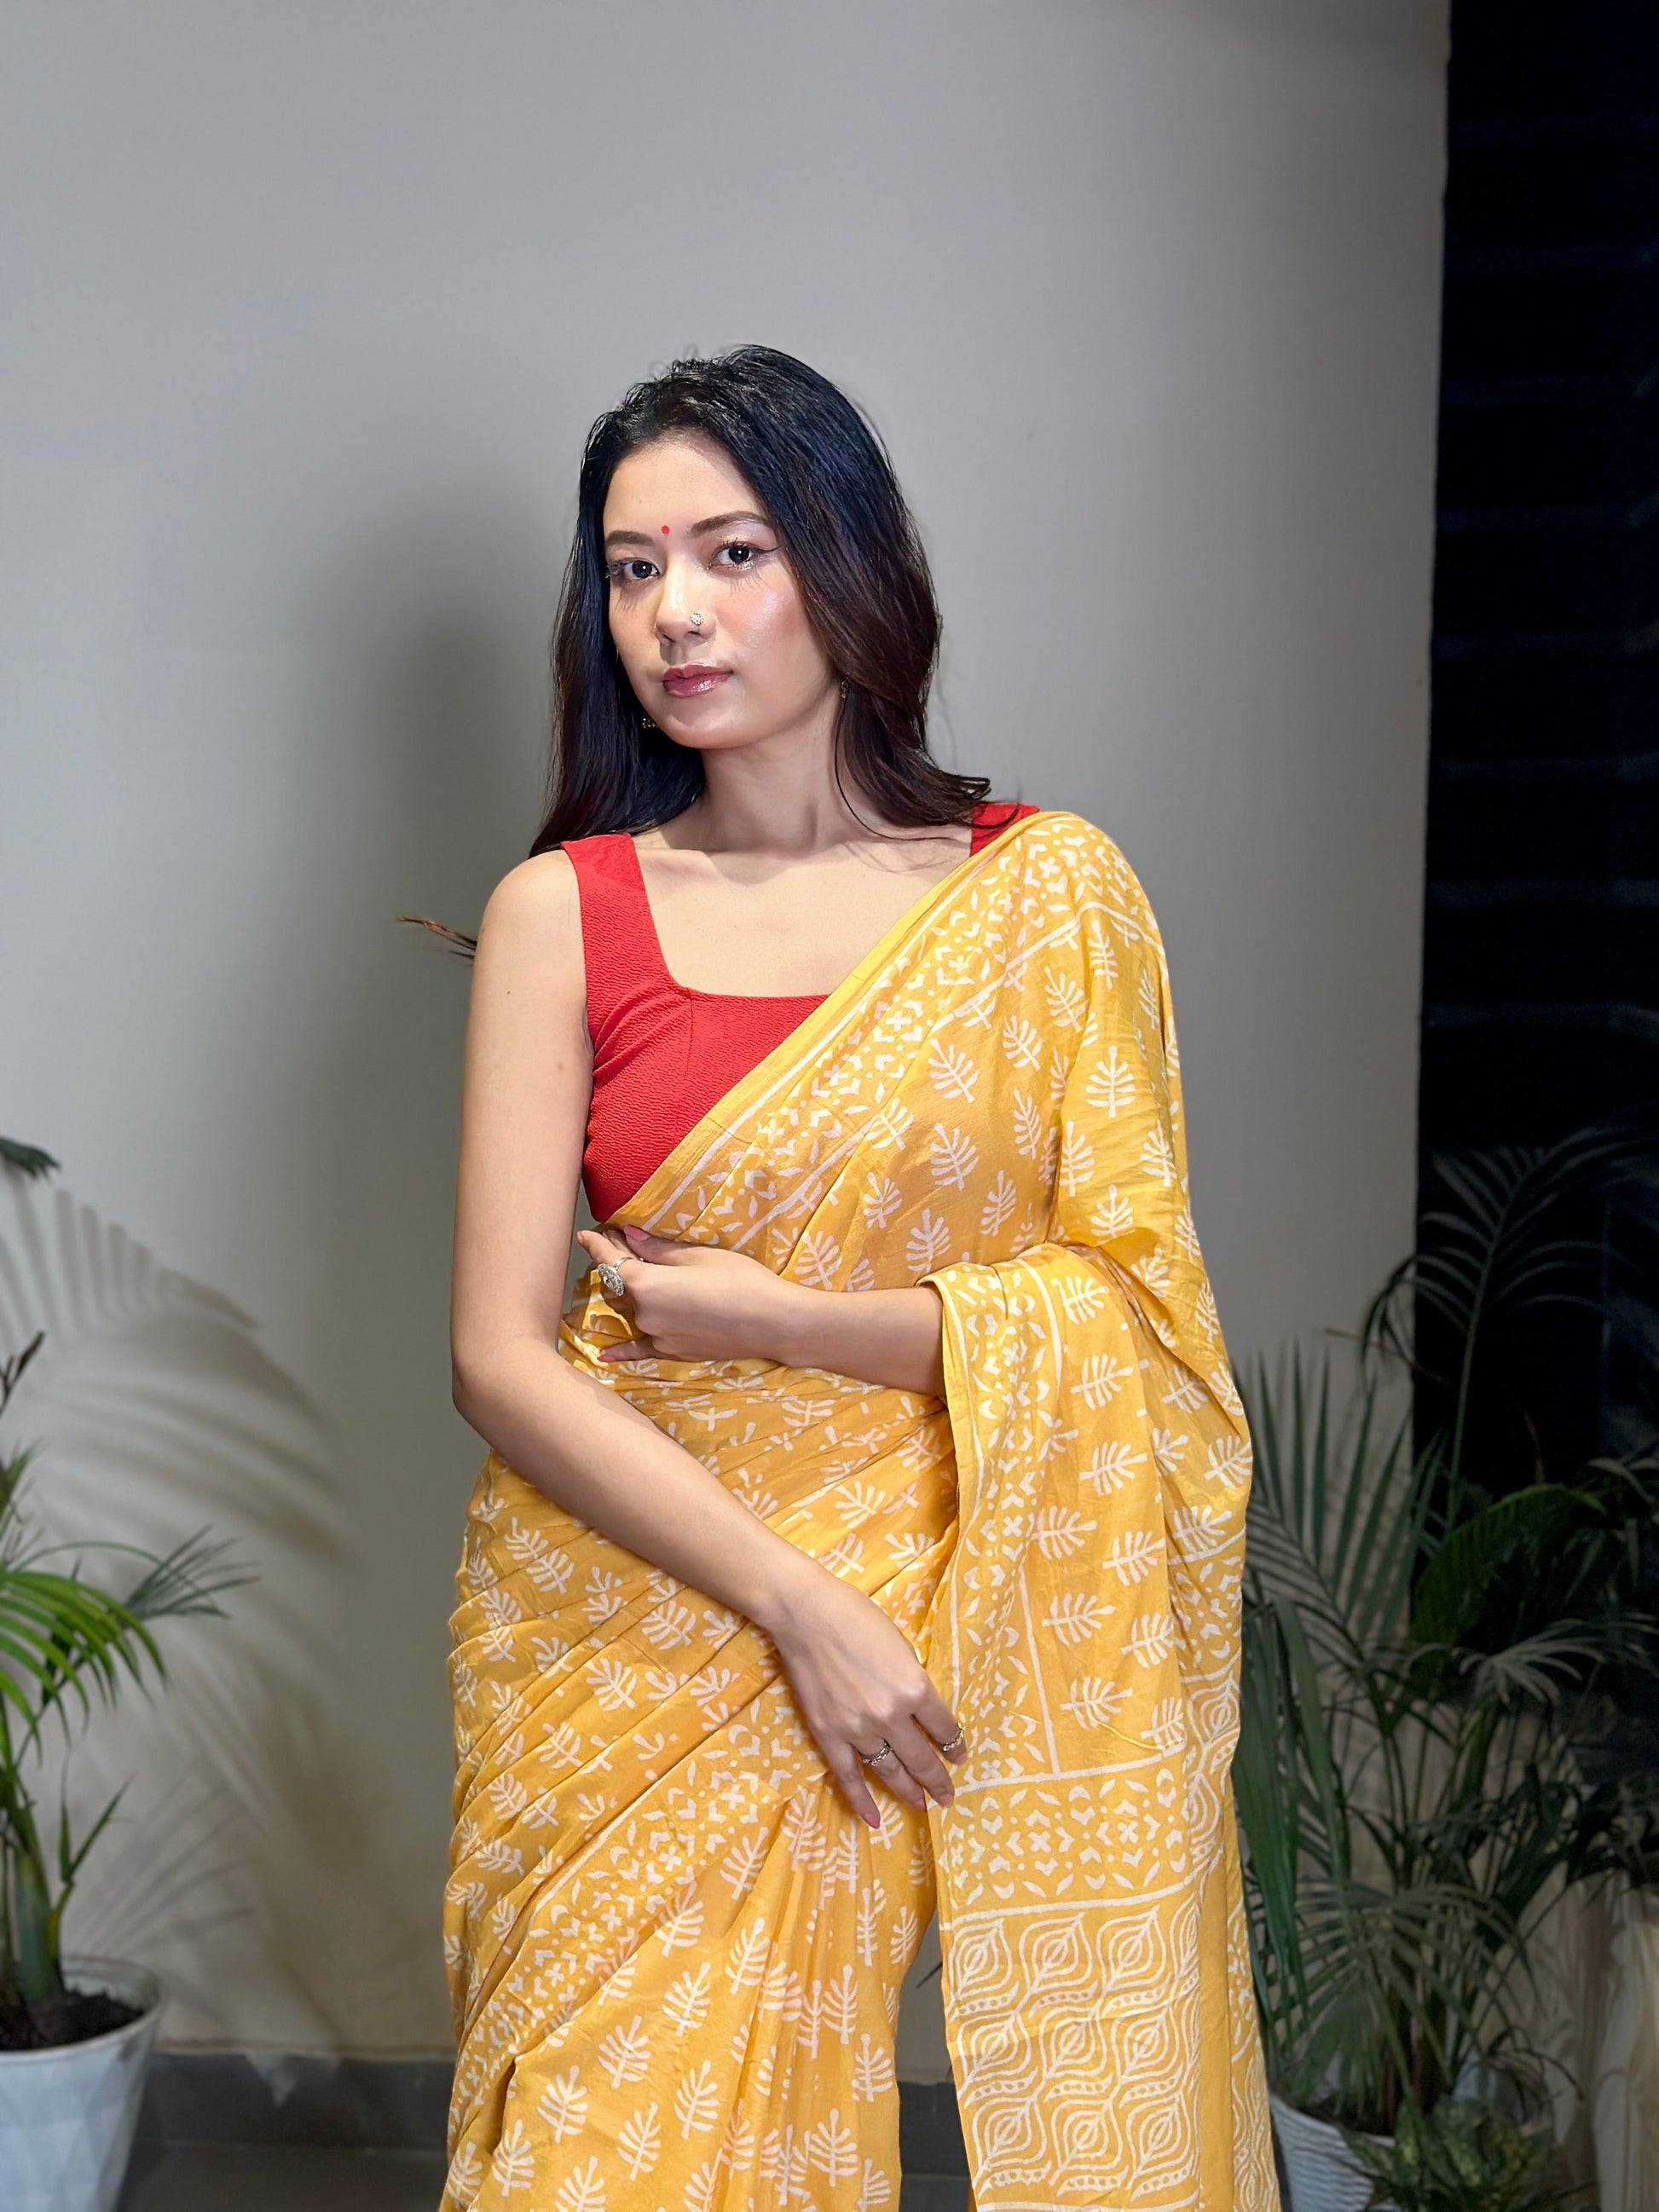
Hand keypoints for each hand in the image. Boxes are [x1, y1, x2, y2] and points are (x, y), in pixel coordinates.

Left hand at [577, 1223, 797, 1364]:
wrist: (772, 1322)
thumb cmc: (739, 1280)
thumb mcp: (697, 1256)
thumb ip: (657, 1250)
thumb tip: (629, 1236)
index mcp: (646, 1285)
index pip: (611, 1262)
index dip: (598, 1246)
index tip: (585, 1234)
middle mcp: (644, 1314)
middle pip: (622, 1285)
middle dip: (618, 1262)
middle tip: (620, 1241)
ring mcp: (657, 1337)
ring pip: (634, 1310)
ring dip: (629, 1292)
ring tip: (631, 1272)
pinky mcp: (673, 1352)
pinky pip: (641, 1350)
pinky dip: (623, 1351)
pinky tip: (605, 1356)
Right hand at [766, 1564, 966, 1828]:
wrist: (806, 1614)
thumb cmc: (857, 1617)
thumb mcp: (901, 1645)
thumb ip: (912, 1681)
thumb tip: (919, 1709)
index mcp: (915, 1688)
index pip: (944, 1729)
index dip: (956, 1745)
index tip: (960, 1756)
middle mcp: (890, 1716)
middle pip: (922, 1758)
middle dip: (939, 1780)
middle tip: (948, 1795)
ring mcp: (858, 1729)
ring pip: (890, 1771)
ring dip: (909, 1791)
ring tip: (922, 1805)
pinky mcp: (828, 1735)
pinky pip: (848, 1776)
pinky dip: (861, 1801)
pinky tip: (874, 1820)